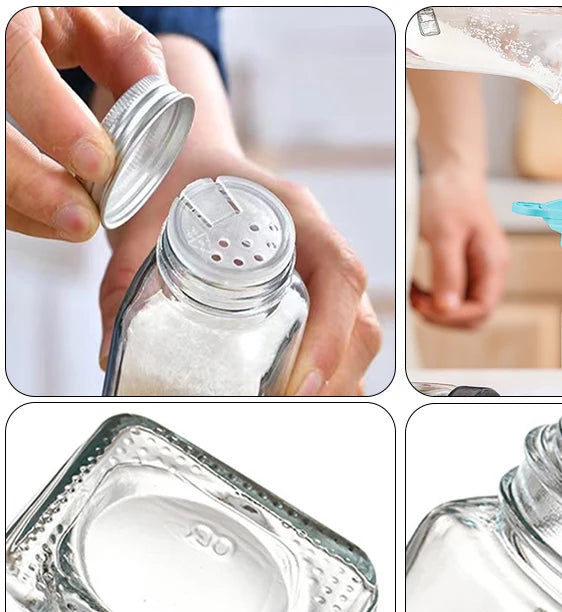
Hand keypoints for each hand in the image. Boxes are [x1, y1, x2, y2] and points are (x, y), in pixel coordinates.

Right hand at [5, 7, 164, 240]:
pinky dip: (22, 209)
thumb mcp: (91, 20)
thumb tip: (155, 94)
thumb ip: (127, 53)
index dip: (56, 119)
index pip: (16, 64)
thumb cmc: (57, 20)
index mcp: (7, 19)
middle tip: (83, 217)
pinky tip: (55, 219)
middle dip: (33, 184)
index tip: (100, 163)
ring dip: (27, 206)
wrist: (25, 21)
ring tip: (75, 224)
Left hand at [99, 147, 380, 395]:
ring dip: (335, 381)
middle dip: (335, 376)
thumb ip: (125, 287)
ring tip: (290, 408)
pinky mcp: (314, 296)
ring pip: (358, 335)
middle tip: (289, 409)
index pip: (338, 275)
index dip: (331, 334)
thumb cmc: (173, 183)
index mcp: (293, 215)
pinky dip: (327, 374)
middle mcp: (319, 247)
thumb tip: (112, 354)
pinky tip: (292, 393)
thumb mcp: (144, 227)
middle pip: (359, 320)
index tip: (301, 382)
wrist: (184, 161)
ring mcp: (322, 274)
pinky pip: (342, 339)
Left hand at [411, 166, 509, 327]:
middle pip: (474, 316)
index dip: (453, 316)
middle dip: (444, 316)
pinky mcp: (467, 270)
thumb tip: (446, 308)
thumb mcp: (444, 233)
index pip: (482, 308)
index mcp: (494, 262)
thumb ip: (447, 271)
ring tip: (414, 294)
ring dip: (438, 310)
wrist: (452, 173)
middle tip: (416, 301)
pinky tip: (419, 289)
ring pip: (463, 310)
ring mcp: (481, 272)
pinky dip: (435, 299)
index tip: (425, 306)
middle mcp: (492, 271)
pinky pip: (454, 297)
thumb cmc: (450, 195)